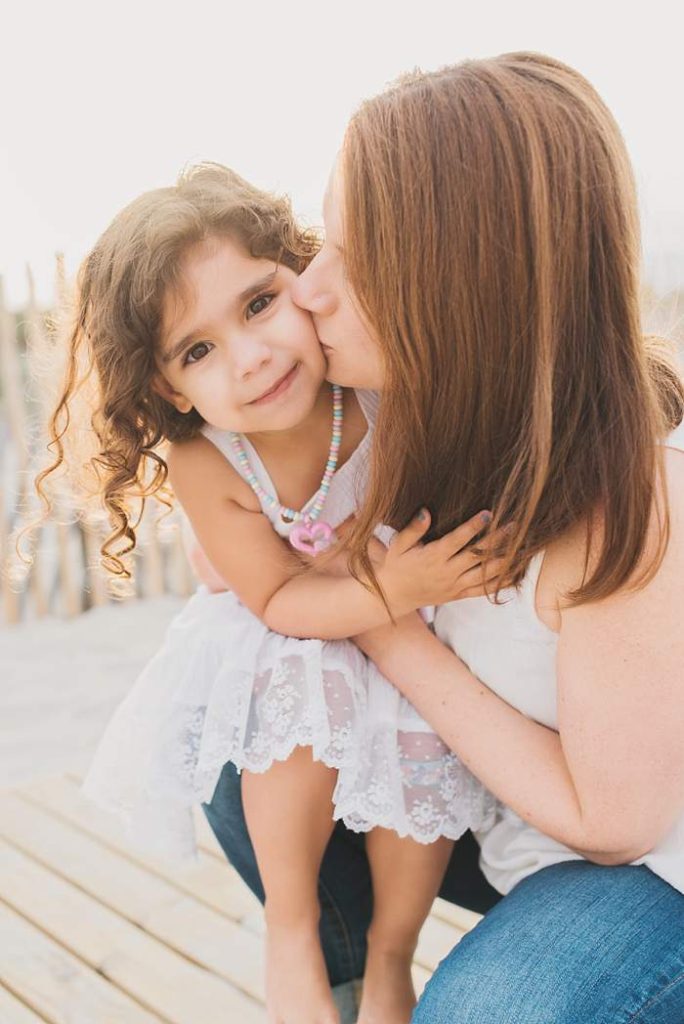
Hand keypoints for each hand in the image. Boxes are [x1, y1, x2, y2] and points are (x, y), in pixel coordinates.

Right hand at [378, 508, 508, 613]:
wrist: (394, 597)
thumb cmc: (396, 565)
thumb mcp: (398, 545)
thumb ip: (413, 529)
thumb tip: (426, 511)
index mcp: (433, 557)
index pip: (457, 540)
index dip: (473, 526)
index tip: (488, 513)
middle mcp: (447, 572)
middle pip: (477, 555)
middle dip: (497, 540)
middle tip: (515, 525)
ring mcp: (455, 585)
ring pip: (485, 574)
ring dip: (505, 561)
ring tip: (523, 549)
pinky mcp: (458, 595)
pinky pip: (483, 590)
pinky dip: (500, 584)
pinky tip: (517, 575)